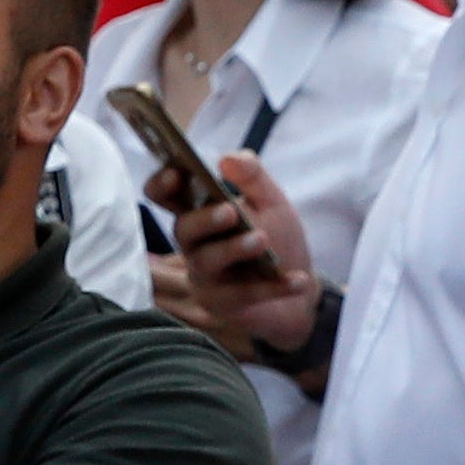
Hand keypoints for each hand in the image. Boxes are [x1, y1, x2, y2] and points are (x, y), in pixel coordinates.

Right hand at [144, 151, 320, 357]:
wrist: (302, 286)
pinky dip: (274, 286)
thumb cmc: (278, 237)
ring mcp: (206, 278)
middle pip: (183, 229)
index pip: (165, 196)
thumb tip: (227, 158)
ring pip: (208, 263)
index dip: (162, 185)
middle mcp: (194, 245)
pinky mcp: (225, 305)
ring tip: (262, 239)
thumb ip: (252, 177)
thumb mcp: (271, 201)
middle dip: (205, 219)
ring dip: (234, 249)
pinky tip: (299, 280)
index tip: (175, 173)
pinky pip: (245, 295)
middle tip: (230, 211)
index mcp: (199, 213)